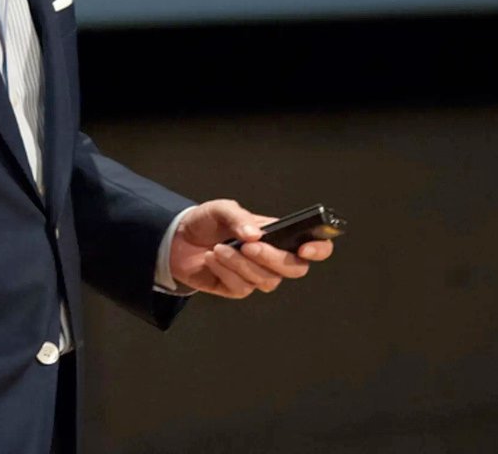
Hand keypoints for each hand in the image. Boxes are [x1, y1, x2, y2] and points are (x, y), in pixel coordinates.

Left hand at [168, 200, 332, 298]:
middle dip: (272, 259)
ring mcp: (257, 275)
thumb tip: (255, 235)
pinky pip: (242, 287)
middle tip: (247, 247)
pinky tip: (213, 259)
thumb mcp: (220, 209)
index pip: (314, 245)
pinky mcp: (238, 288)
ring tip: (218, 248)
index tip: (305, 248)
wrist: (177, 240)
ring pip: (266, 280)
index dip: (319, 249)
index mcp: (277, 235)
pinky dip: (225, 271)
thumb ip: (239, 217)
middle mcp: (272, 257)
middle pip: (295, 269)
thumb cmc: (206, 222)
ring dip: (240, 264)